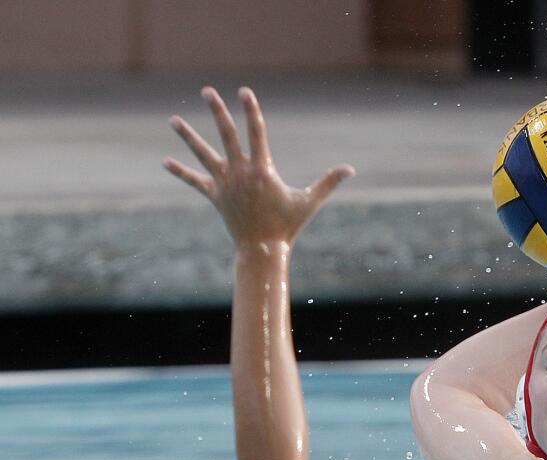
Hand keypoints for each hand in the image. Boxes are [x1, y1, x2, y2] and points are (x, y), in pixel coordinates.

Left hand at [164, 86, 353, 249]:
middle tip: (206, 91)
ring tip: (173, 120)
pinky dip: (181, 173)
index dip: (251, 110)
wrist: (263, 250)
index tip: (244, 91)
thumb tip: (350, 169)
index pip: (256, 132)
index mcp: (262, 170)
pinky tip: (165, 162)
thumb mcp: (309, 202)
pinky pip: (195, 182)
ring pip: (204, 155)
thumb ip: (328, 182)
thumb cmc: (288, 226)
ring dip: (188, 136)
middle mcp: (240, 173)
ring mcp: (225, 184)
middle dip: (217, 111)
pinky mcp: (215, 197)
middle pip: (226, 135)